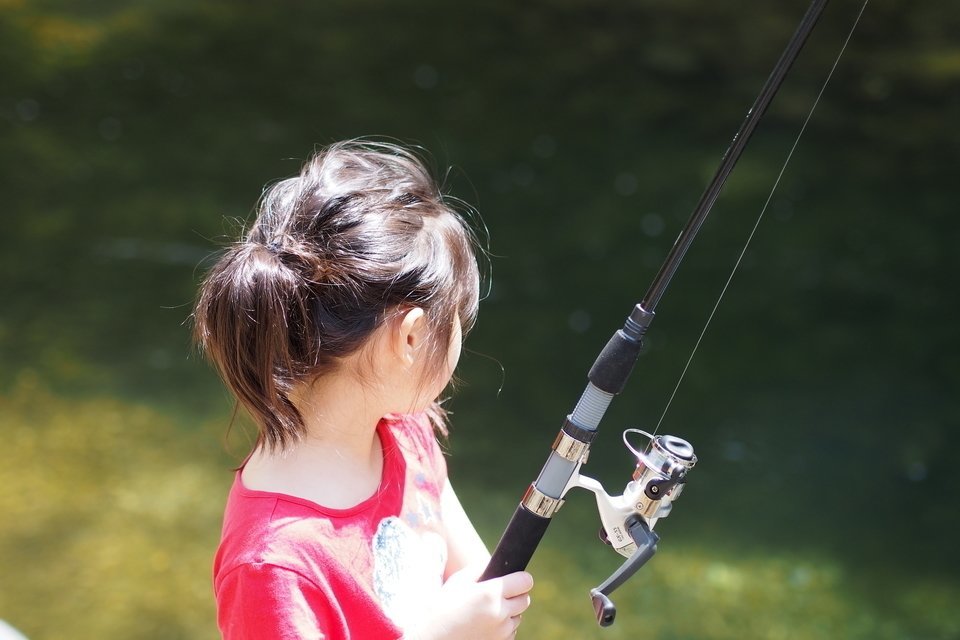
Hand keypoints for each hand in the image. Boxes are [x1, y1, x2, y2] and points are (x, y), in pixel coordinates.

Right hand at [406, 563, 533, 639]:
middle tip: (501, 594)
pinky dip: (503, 628)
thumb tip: (495, 563)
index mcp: (491, 593)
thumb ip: (479, 569)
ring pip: (518, 617)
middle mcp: (500, 613)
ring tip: (488, 611)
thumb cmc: (442, 608)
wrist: (433, 638)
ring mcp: (501, 632)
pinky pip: (511, 633)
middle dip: (516, 595)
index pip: (525, 581)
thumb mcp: (458, 582)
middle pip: (525, 600)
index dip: (521, 578)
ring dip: (509, 613)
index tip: (515, 578)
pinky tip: (485, 625)